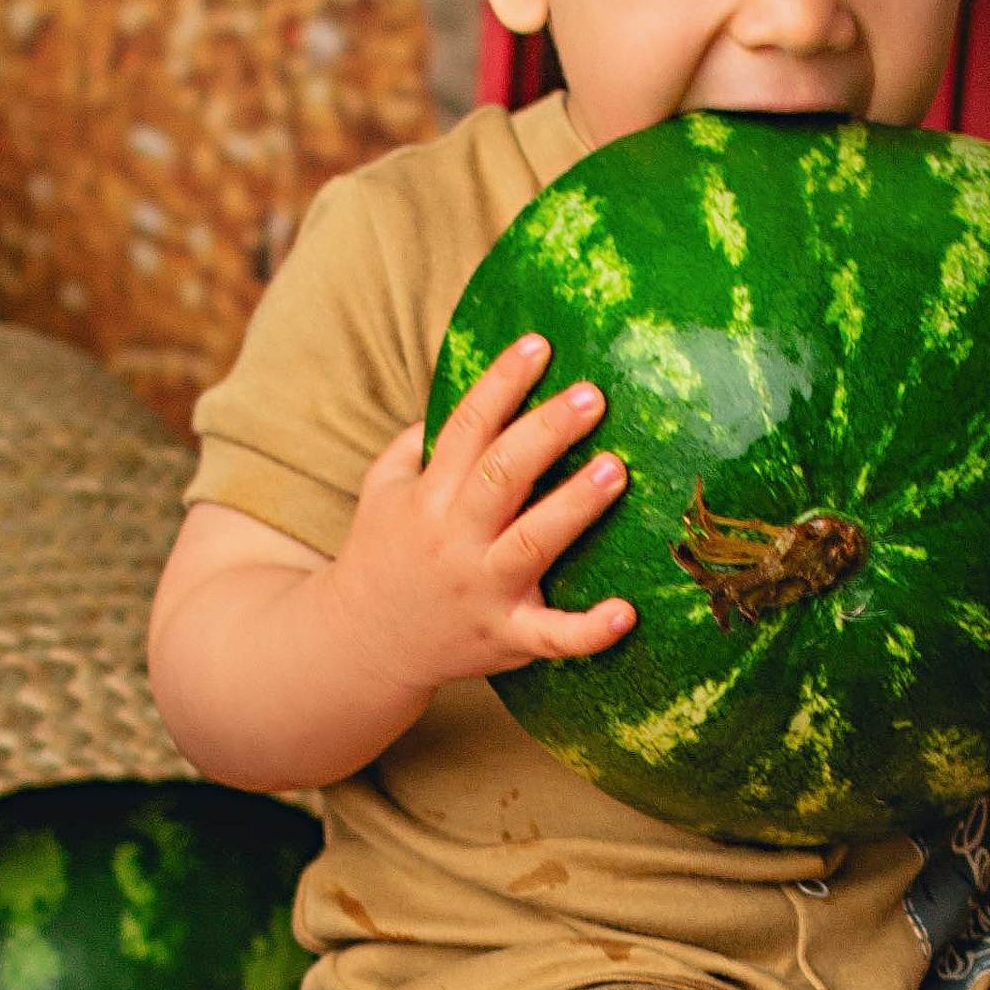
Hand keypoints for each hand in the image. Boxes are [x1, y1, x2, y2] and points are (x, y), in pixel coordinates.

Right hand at [328, 332, 637, 698]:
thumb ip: (418, 441)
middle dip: (547, 432)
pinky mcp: (506, 638)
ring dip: (574, 506)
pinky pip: (551, 635)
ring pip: (532, 543)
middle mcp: (454, 539)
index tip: (540, 345)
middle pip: (502, 476)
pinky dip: (589, 630)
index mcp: (428, 496)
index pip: (466, 427)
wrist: (361, 644)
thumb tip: (469, 395)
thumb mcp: (383, 489)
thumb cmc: (384, 554)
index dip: (501, 383)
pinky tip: (627, 613)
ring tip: (614, 469)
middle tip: (592, 396)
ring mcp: (482, 590)